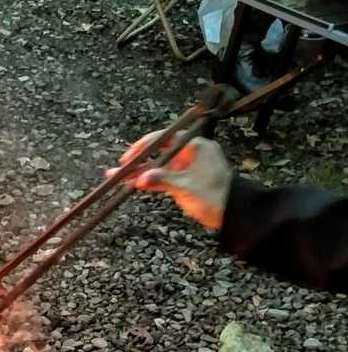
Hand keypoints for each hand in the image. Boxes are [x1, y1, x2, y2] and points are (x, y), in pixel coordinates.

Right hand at [111, 132, 232, 231]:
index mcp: (195, 147)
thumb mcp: (185, 187)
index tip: (129, 156)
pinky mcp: (184, 179)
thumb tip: (141, 178)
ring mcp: (187, 166)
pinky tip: (133, 184)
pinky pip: (163, 177)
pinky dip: (150, 181)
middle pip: (158, 152)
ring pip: (158, 166)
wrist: (232, 213)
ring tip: (118, 176)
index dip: (144, 146)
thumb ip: (162, 180)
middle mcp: (190, 153)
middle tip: (120, 167)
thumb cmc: (214, 196)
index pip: (164, 139)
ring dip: (140, 172)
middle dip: (138, 160)